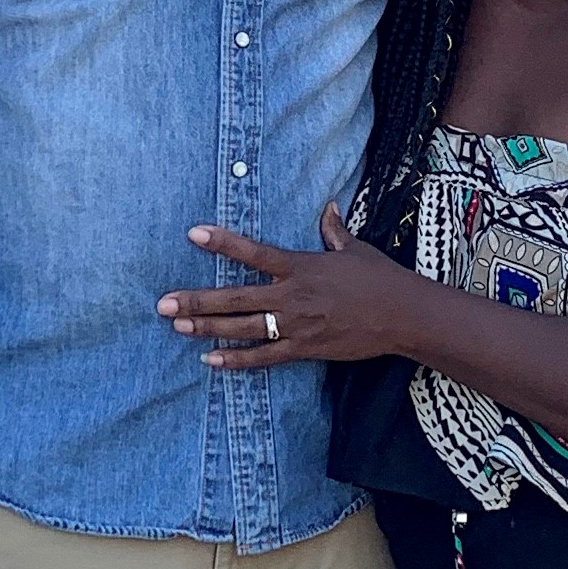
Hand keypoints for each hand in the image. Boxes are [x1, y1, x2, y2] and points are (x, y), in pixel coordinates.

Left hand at [157, 204, 416, 369]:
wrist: (404, 316)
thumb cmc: (381, 279)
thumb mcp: (355, 250)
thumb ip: (334, 231)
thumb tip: (329, 208)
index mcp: (300, 266)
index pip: (253, 252)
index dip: (222, 243)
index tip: (193, 234)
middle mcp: (292, 296)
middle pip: (236, 298)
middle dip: (198, 300)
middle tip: (163, 303)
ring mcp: (296, 325)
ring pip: (244, 328)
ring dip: (208, 328)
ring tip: (178, 327)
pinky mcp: (305, 349)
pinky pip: (265, 358)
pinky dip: (237, 360)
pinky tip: (211, 360)